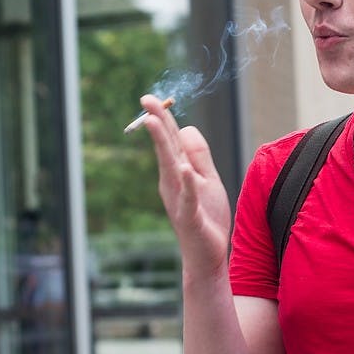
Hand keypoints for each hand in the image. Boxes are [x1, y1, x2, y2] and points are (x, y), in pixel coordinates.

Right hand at [139, 95, 232, 279]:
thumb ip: (198, 155)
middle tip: (146, 100)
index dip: (162, 118)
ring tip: (156, 124)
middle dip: (156, 123)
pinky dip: (188, 184)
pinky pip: (188, 198)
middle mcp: (172, 182)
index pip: (170, 140)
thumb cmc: (206, 216)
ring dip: (163, 145)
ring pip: (171, 167)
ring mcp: (179, 199)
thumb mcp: (207, 179)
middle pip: (165, 147)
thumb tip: (186, 127)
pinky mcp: (190, 216)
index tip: (151, 98)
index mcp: (177, 171)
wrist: (207, 255)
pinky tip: (186, 171)